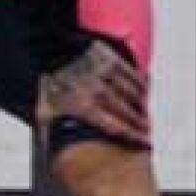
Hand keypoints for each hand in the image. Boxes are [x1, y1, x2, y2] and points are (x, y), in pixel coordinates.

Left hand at [37, 39, 151, 147]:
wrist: (50, 49)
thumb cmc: (50, 81)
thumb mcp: (47, 106)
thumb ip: (52, 127)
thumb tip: (50, 147)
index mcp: (83, 106)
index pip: (117, 127)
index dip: (134, 137)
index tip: (147, 143)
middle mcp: (97, 92)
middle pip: (128, 113)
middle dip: (141, 123)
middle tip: (149, 130)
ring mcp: (106, 75)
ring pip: (133, 95)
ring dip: (142, 105)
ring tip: (147, 114)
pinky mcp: (111, 59)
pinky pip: (133, 76)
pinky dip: (141, 85)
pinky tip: (144, 92)